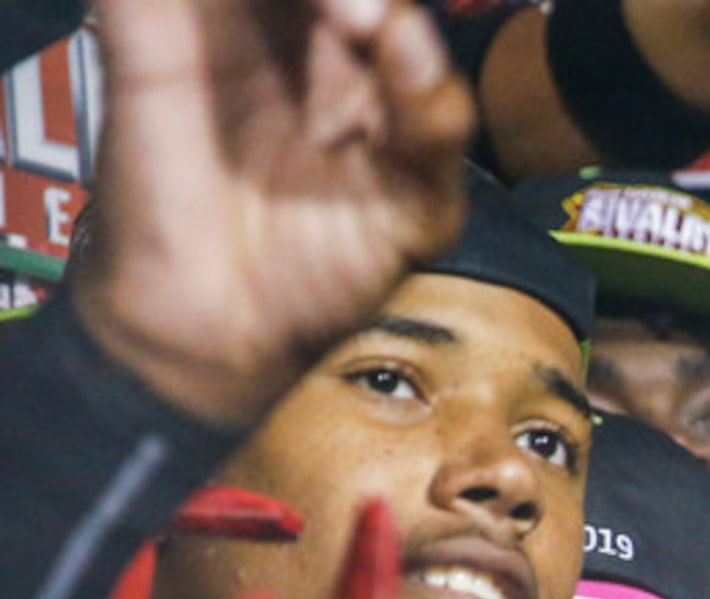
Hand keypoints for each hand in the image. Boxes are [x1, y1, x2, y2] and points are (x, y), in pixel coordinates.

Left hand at [73, 0, 475, 427]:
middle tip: (344, 5)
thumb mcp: (141, 78)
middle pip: (371, 7)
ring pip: (414, 55)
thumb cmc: (156, 206)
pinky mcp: (414, 196)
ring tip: (369, 23)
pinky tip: (407, 74)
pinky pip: (440, 143)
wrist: (181, 327)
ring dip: (403, 30)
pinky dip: (432, 103)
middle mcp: (331, 71)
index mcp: (265, 31)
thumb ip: (151, 7)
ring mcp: (378, 129)